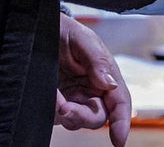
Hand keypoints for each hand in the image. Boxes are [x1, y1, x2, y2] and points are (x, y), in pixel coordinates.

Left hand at [55, 13, 130, 146]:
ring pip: (77, 121)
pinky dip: (52, 111)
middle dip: (82, 117)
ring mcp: (75, 97)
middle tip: (65, 107)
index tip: (118, 139)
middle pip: (97, 117)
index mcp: (107, 76)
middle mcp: (93, 90)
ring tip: (55, 97)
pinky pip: (58, 116)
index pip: (120, 102)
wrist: (41, 28)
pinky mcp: (58, 101)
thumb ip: (98, 62)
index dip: (122, 122)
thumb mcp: (84, 41)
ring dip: (66, 114)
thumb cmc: (67, 31)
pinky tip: (50, 96)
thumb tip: (110, 84)